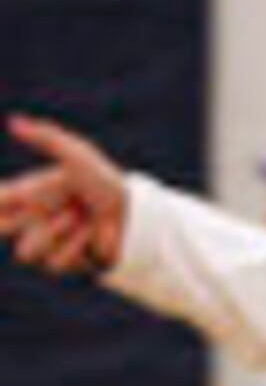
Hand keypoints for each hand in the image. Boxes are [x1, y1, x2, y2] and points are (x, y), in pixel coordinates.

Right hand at [0, 115, 131, 274]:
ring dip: (54, 232)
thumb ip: (47, 138)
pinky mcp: (64, 262)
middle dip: (6, 227)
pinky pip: (55, 263)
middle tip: (29, 215)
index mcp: (26, 195)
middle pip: (1, 230)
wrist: (132, 214)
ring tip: (76, 215)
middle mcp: (31, 220)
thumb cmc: (103, 182)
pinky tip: (89, 233)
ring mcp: (46, 243)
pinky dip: (74, 246)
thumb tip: (14, 122)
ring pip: (26, 252)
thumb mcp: (77, 156)